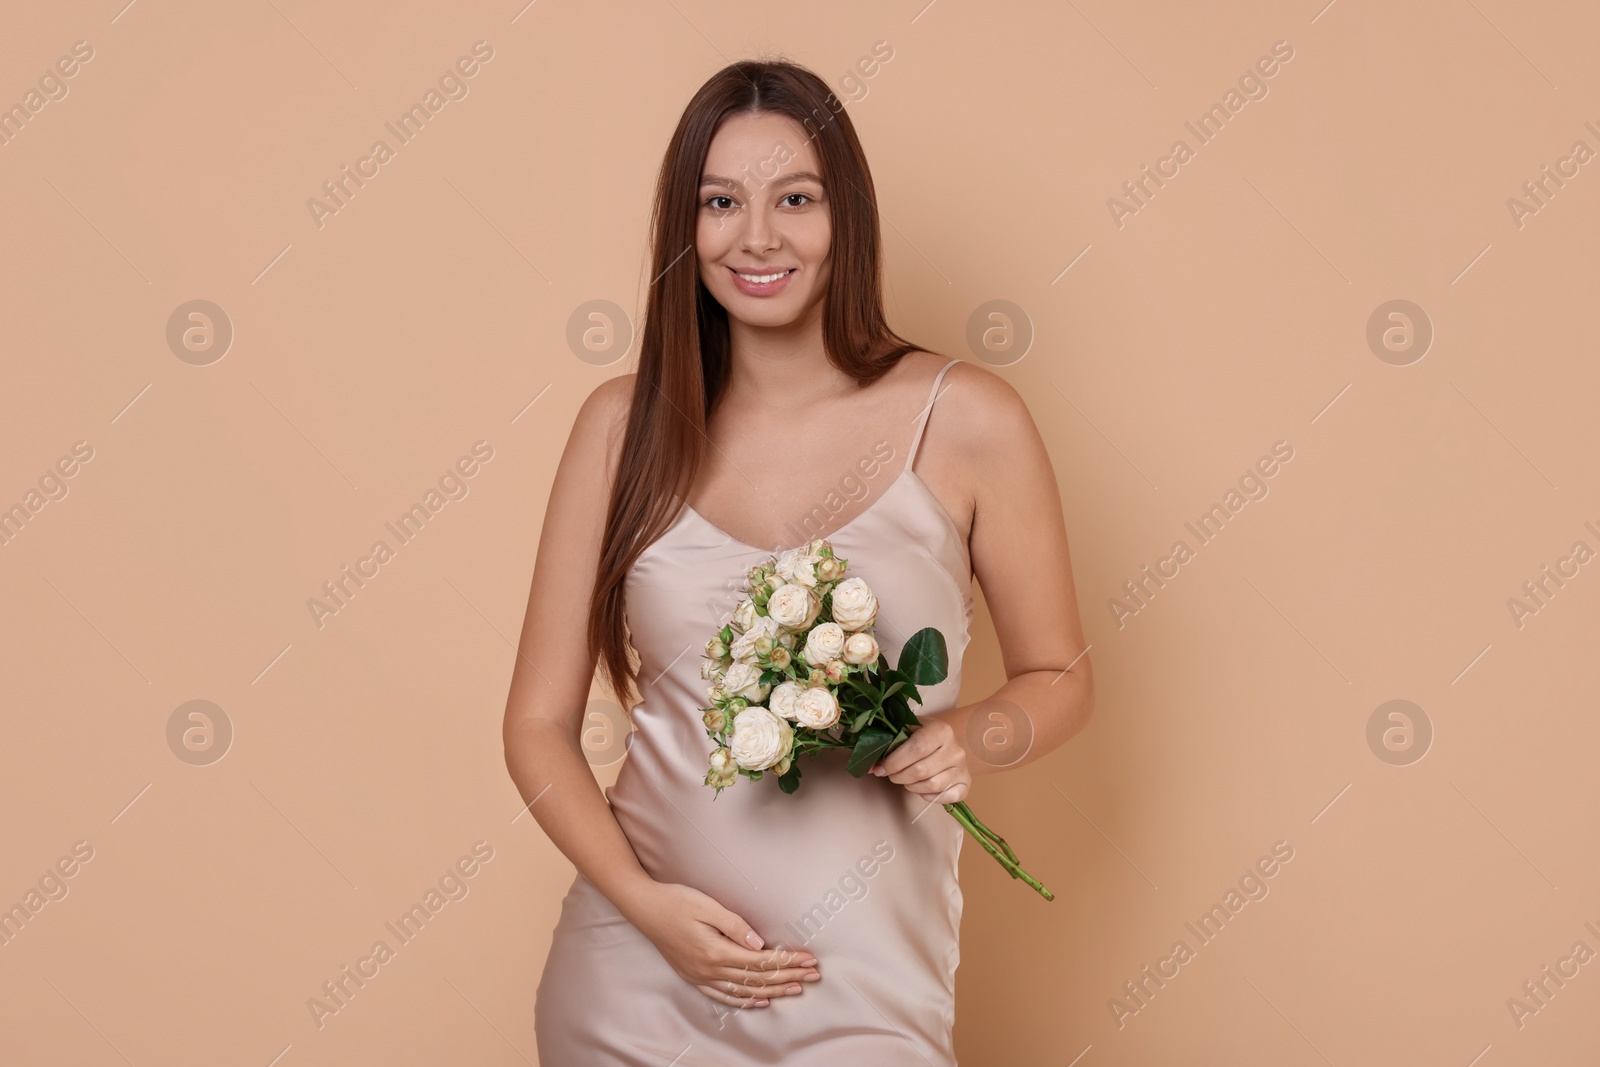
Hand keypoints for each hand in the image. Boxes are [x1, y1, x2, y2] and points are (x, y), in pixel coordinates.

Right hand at [626, 880, 820, 1007]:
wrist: (643, 907)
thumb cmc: (675, 901)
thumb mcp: (707, 906)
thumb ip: (735, 926)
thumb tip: (760, 944)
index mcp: (716, 952)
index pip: (762, 961)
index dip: (788, 962)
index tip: (809, 959)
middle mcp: (709, 969)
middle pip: (757, 978)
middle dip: (788, 977)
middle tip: (813, 975)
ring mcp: (700, 976)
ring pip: (743, 991)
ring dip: (772, 990)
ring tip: (795, 989)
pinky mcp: (693, 975)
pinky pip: (722, 996)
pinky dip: (744, 1000)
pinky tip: (759, 1001)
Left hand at [871, 716, 971, 803]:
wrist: (946, 742)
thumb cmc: (921, 736)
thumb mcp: (907, 730)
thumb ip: (888, 742)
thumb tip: (868, 764)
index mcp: (941, 730)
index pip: (917, 748)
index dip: (895, 761)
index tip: (880, 768)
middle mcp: (955, 749)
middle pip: (921, 770)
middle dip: (899, 776)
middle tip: (890, 774)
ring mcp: (962, 768)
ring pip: (931, 785)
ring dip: (911, 786)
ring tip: (904, 779)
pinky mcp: (965, 784)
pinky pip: (943, 797)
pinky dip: (927, 796)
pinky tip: (920, 787)